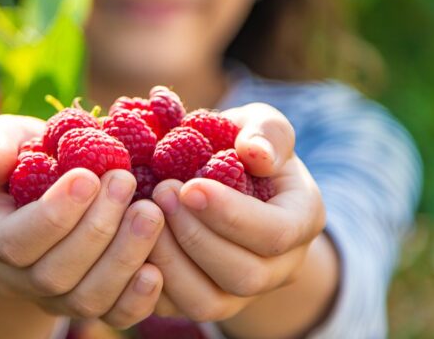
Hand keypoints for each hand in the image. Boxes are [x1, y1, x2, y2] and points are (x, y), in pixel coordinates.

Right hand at [0, 115, 165, 328]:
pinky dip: (137, 299)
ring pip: (86, 299)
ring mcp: (55, 297)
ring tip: (151, 213)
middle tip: (125, 181)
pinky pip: (113, 315)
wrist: (45, 192)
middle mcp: (18, 277)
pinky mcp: (92, 303)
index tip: (89, 175)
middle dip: (96, 229)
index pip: (17, 241)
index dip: (54, 214)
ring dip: (123, 258)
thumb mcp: (2, 140)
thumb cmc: (24, 157)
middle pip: (54, 274)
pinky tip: (157, 268)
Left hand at [149, 103, 325, 321]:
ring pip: (208, 304)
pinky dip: (148, 279)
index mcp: (301, 220)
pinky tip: (131, 239)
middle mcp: (278, 267)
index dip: (231, 215)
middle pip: (244, 276)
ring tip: (143, 215)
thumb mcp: (261, 125)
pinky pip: (175, 309)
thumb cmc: (243, 147)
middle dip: (195, 236)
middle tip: (161, 193)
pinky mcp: (202, 301)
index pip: (276, 234)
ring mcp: (240, 293)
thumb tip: (255, 153)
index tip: (190, 186)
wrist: (225, 179)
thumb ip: (266, 131)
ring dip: (170, 260)